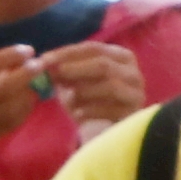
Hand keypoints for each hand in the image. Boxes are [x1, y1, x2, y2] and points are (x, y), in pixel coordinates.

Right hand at [0, 48, 46, 155]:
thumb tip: (16, 62)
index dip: (10, 55)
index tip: (28, 50)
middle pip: (1, 88)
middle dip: (25, 74)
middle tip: (40, 65)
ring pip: (9, 109)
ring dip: (27, 94)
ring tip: (35, 85)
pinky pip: (9, 125)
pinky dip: (23, 111)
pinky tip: (27, 102)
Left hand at [35, 40, 151, 132]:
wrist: (101, 131)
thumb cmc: (86, 101)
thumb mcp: (72, 83)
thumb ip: (62, 71)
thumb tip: (44, 62)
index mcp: (119, 56)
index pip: (93, 48)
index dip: (67, 53)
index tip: (44, 59)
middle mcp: (133, 72)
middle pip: (103, 64)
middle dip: (75, 69)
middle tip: (55, 76)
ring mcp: (136, 93)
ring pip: (109, 85)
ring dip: (83, 91)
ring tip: (68, 99)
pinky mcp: (134, 113)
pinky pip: (110, 109)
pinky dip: (90, 110)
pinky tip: (77, 115)